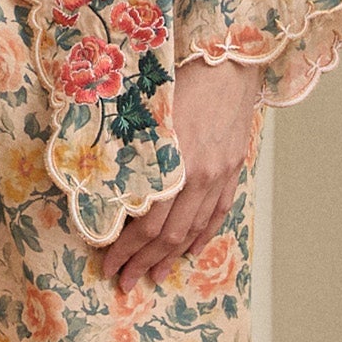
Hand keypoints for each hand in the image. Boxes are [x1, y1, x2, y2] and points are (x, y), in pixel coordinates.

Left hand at [95, 57, 262, 293]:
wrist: (227, 59)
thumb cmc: (179, 78)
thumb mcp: (145, 114)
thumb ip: (131, 153)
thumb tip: (107, 189)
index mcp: (173, 163)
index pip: (147, 223)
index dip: (126, 248)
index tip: (107, 262)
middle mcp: (200, 175)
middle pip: (169, 234)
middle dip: (143, 261)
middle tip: (124, 281)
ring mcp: (221, 174)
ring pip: (194, 229)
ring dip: (171, 257)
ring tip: (152, 276)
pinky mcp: (234, 168)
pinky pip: (218, 212)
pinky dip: (203, 235)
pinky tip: (190, 251)